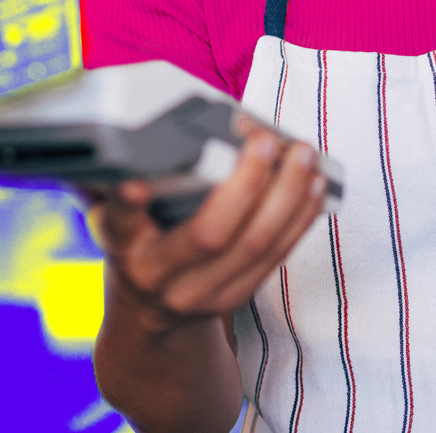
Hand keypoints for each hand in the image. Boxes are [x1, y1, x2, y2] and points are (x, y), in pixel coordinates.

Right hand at [81, 124, 326, 331]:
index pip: (121, 221)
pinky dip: (300, 216)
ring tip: (303, 155)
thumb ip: (144, 176)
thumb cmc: (144, 238)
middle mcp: (158, 274)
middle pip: (209, 234)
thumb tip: (189, 126)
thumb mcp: (128, 211)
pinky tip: (314, 185)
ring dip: (288, 195)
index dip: (128, 203)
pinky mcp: (235, 297)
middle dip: (246, 184)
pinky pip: (276, 257)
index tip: (137, 184)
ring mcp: (200, 293)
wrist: (151, 309)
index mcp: (125, 243)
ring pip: (254, 246)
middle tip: (266, 141)